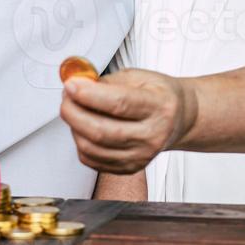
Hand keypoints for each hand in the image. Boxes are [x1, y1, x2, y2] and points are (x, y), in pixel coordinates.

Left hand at [59, 69, 194, 173]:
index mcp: (159, 107)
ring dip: (73, 127)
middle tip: (66, 97)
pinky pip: (92, 160)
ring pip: (92, 148)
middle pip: (101, 131)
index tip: (71, 85)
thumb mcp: (139, 76)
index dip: (89, 94)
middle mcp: (152, 135)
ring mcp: (141, 156)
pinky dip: (80, 142)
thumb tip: (77, 84)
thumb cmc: (158, 95)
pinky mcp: (129, 168)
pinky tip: (85, 127)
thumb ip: (107, 81)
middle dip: (74, 112)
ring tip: (75, 109)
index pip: (119, 104)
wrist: (178, 119)